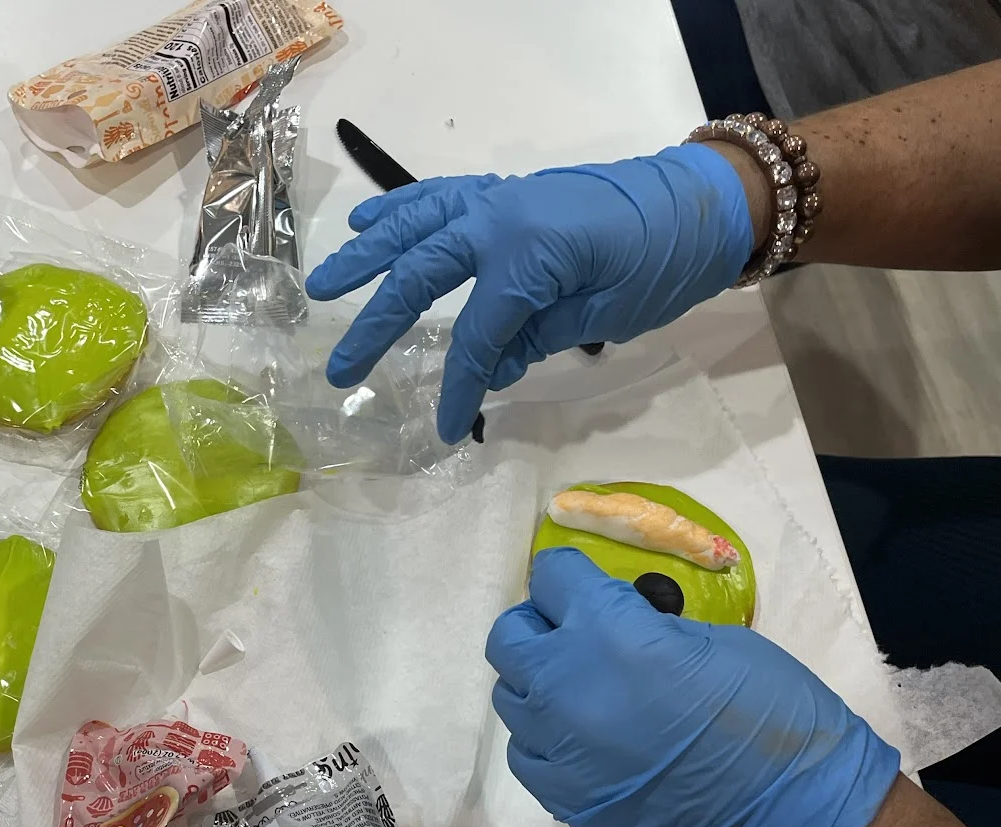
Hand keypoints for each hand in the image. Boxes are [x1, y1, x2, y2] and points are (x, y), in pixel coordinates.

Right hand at [305, 145, 754, 443]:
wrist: (703, 201)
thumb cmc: (663, 264)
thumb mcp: (604, 316)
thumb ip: (535, 338)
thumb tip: (485, 368)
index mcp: (528, 255)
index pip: (476, 335)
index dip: (459, 386)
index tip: (447, 429)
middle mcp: (499, 219)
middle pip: (419, 277)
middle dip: (376, 327)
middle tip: (339, 367)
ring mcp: (499, 200)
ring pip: (414, 226)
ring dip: (366, 255)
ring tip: (325, 283)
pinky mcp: (506, 194)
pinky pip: (440, 197)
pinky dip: (400, 209)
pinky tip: (369, 221)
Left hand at [485, 548, 899, 826]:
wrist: (794, 816)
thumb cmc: (774, 713)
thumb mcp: (717, 640)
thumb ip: (649, 627)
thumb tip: (619, 624)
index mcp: (609, 633)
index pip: (554, 577)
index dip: (570, 577)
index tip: (584, 585)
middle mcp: (565, 686)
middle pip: (510, 638)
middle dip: (537, 626)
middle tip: (572, 634)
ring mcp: (558, 748)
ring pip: (511, 698)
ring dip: (538, 686)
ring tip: (582, 692)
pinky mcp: (564, 798)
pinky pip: (528, 755)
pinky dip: (546, 741)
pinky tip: (583, 743)